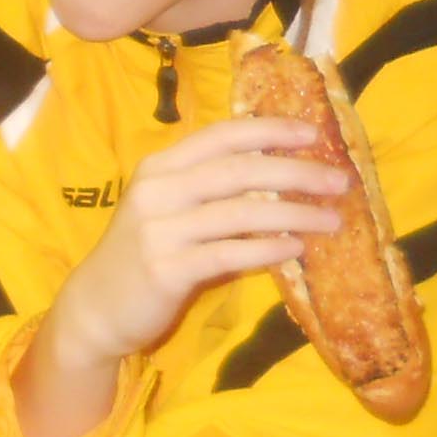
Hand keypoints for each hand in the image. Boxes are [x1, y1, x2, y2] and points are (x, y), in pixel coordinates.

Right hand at [42, 118, 344, 376]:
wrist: (96, 306)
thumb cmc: (141, 253)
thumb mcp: (167, 209)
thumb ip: (208, 191)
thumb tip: (280, 178)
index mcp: (159, 167)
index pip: (220, 136)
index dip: (268, 130)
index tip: (312, 131)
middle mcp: (157, 191)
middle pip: (236, 170)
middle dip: (294, 171)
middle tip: (339, 180)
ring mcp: (159, 230)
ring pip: (239, 212)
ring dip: (293, 212)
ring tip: (332, 220)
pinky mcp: (167, 269)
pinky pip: (229, 253)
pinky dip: (267, 249)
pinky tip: (296, 248)